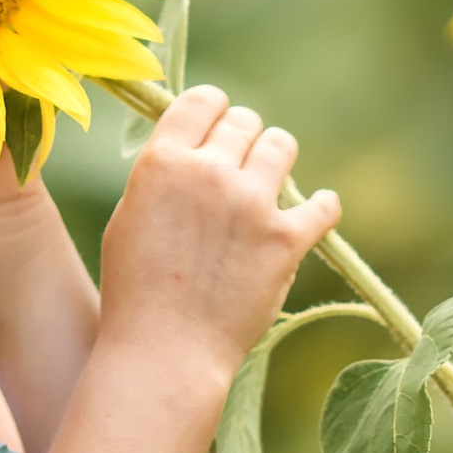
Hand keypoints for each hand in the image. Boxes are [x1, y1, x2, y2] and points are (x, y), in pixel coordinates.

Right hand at [98, 86, 340, 378]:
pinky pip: (322, 206)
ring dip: (278, 161)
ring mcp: (252, 204)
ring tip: (272, 184)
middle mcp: (210, 172)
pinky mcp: (286, 240)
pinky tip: (320, 210)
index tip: (218, 123)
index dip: (214, 109)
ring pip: (282, 146)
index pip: (203, 101)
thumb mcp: (129, 217)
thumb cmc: (137, 291)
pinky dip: (322, 208)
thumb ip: (163, 175)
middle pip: (245, 121)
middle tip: (241, 165)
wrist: (165, 352)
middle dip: (244, 139)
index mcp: (163, 162)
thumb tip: (194, 148)